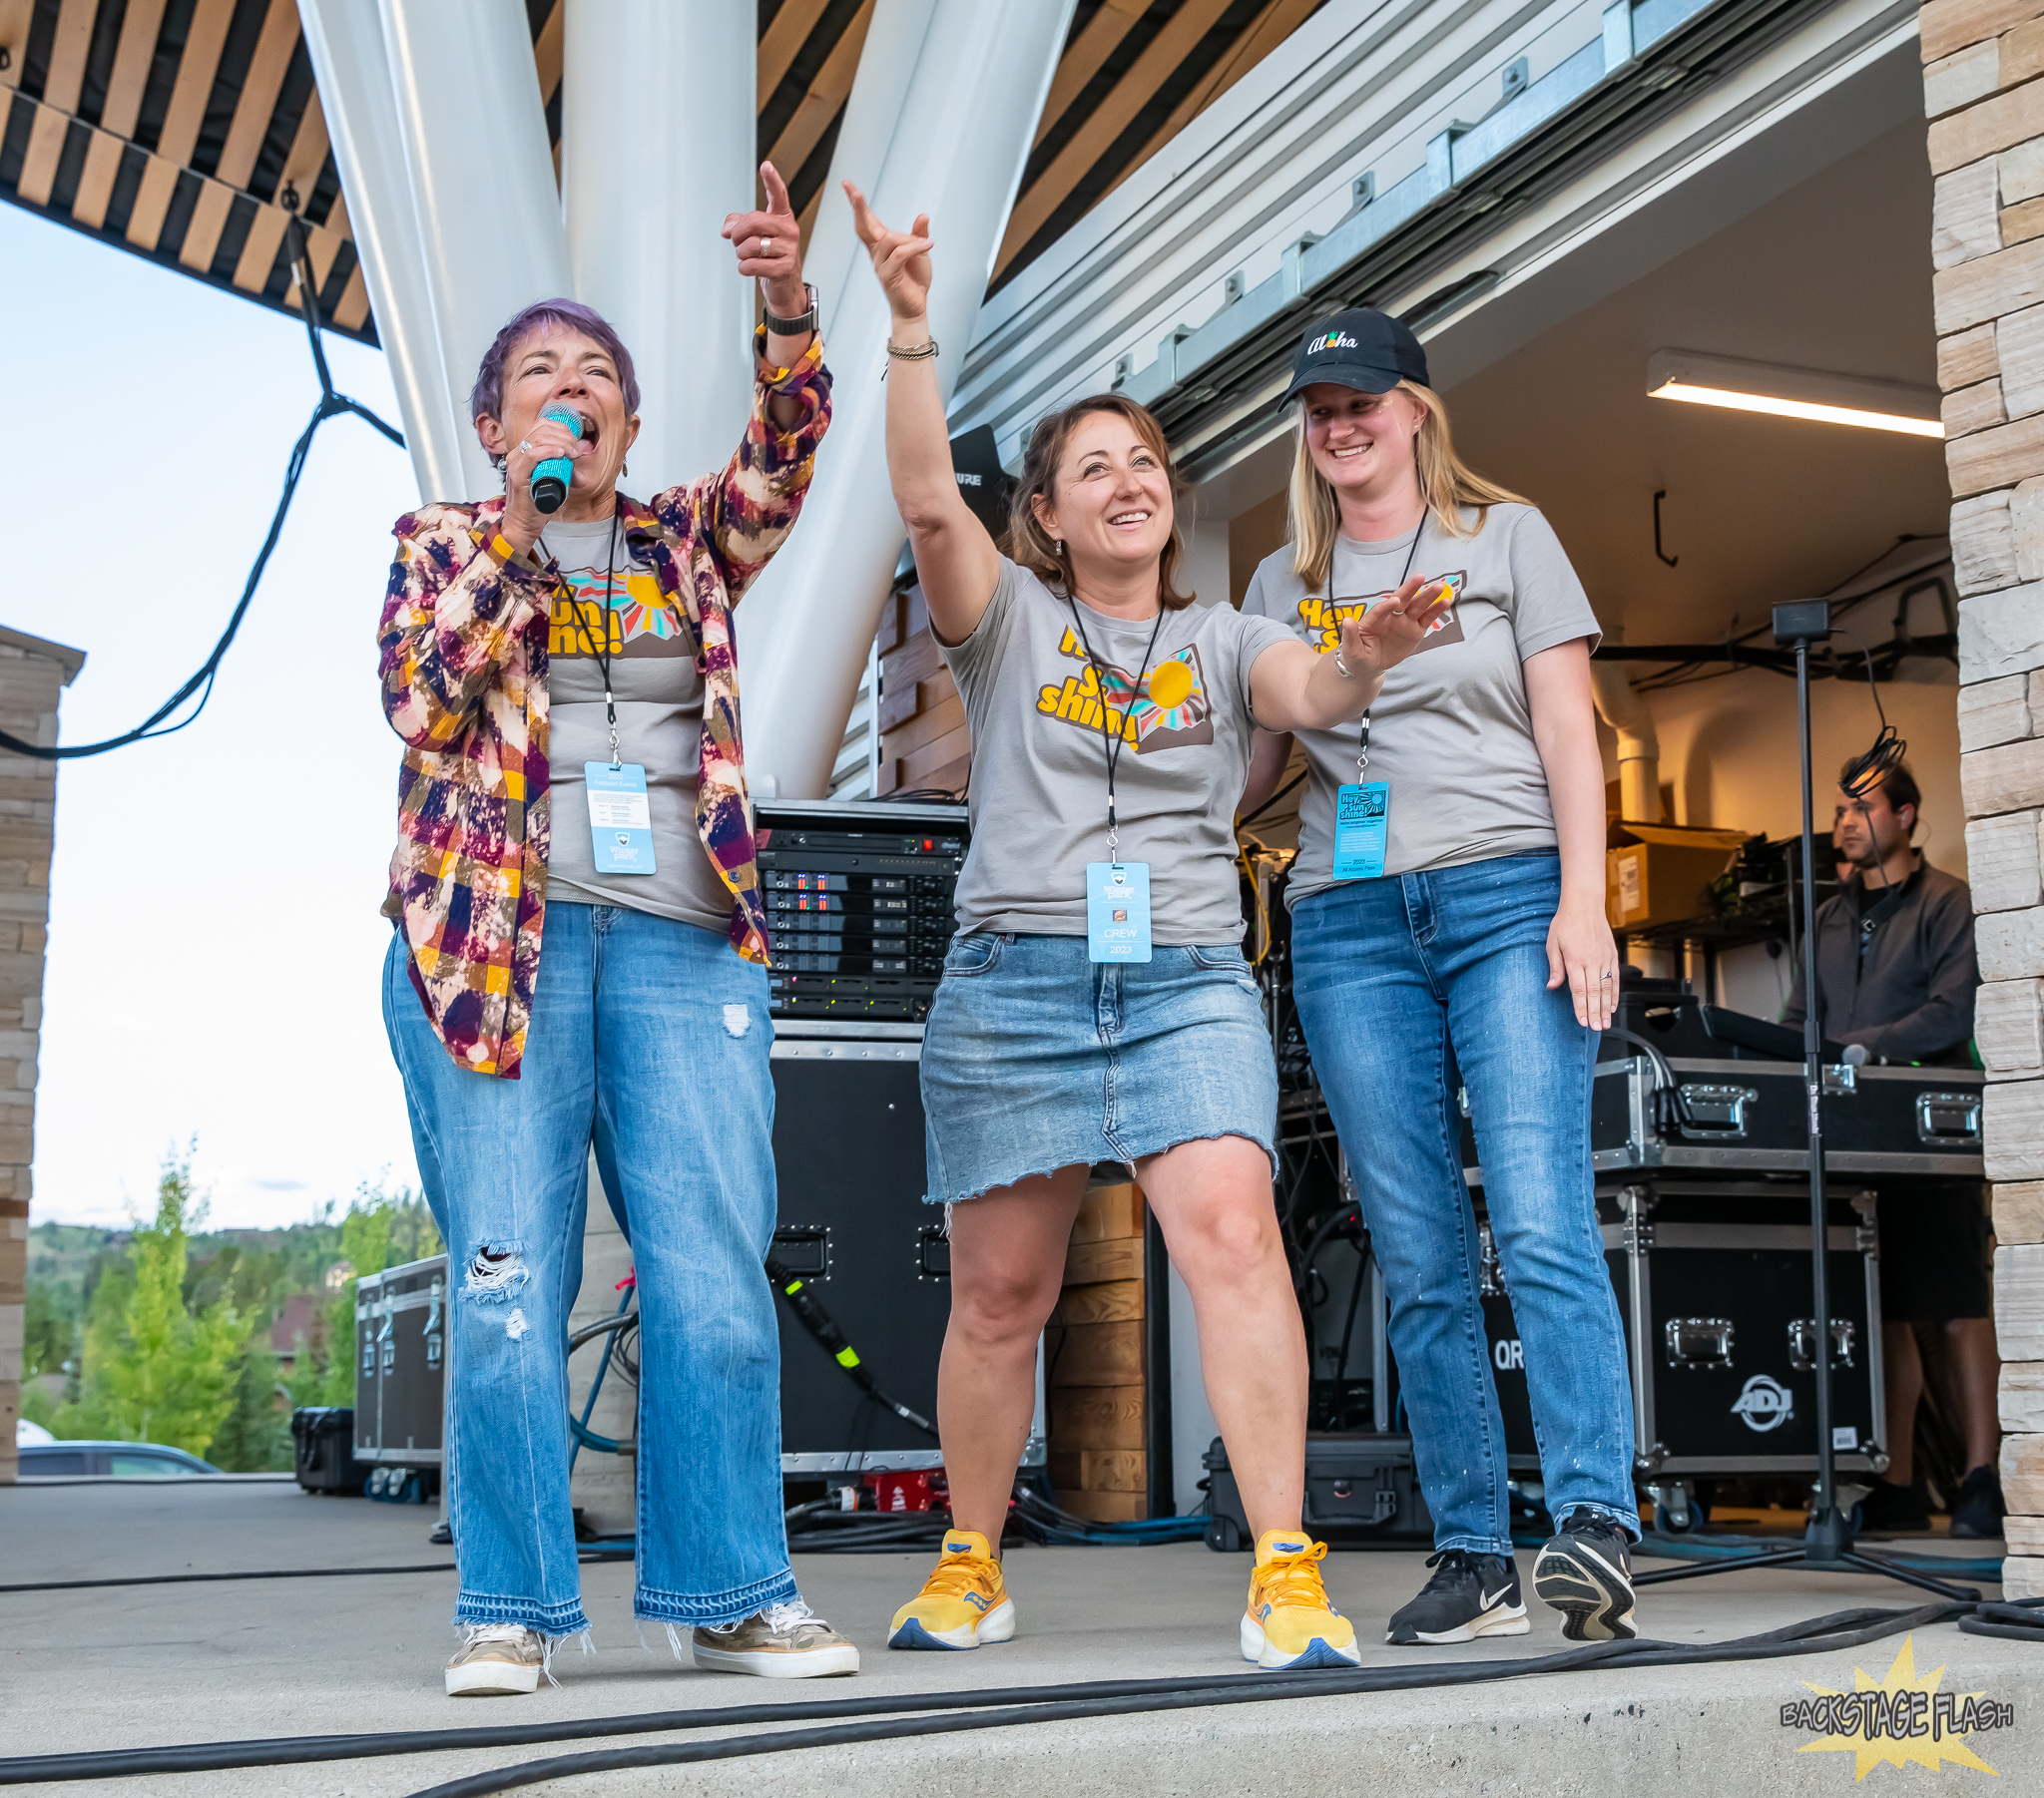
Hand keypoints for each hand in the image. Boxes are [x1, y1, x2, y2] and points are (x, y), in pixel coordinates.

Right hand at [500, 410, 591, 551]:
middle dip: (564, 435)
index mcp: (524, 451)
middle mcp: (517, 453)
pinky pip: (531, 455)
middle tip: (576, 449)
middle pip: (541, 429)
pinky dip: (548, 451)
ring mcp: (515, 463)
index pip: (541, 425)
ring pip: (537, 438)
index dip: (561, 427)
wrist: (524, 524)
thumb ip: (561, 463)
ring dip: (560, 442)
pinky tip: (561, 453)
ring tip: (572, 453)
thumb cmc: (537, 503)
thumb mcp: (553, 477)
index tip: (575, 440)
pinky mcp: (517, 475)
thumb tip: (578, 452)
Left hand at [723, 161, 805, 317]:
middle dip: (737, 234)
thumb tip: (726, 230)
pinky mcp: (784, 269)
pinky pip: (751, 265)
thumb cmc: (768, 257)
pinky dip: (744, 268)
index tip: (766, 165)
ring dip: (740, 254)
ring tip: (747, 258)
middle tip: (736, 242)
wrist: (785, 287)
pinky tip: (750, 269)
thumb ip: (736, 224)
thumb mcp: (752, 236)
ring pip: (750, 246)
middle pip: (753, 222)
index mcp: (782, 218)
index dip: (772, 180)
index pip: (778, 195)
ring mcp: (789, 250)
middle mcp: (789, 230)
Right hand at [843, 181, 932, 324]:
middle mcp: (877, 253)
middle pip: (863, 226)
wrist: (915, 306)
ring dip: (911, 241)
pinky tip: (928, 246)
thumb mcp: (920, 250)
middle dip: (859, 208)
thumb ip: (919, 234)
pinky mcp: (887, 275)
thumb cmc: (914, 280)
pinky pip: (900, 254)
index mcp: (881, 244)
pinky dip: (914, 248)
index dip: (857, 204)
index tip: (848, 185)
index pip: (866, 220)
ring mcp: (880, 264)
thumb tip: (922, 215)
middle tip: (854, 190)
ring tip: (925, 246)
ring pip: (890, 239)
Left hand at [1335, 577, 1452, 676]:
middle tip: (1420, 577)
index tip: (1395, 602)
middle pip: (1401, 600)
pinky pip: (1427, 619)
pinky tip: (1446, 602)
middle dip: (1410, 589)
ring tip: (1440, 587)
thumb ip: (1350, 635)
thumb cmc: (1356, 655)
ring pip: (1417, 606)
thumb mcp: (1351, 649)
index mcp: (1373, 619)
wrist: (1367, 666)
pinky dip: (1436, 611)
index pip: (1381, 610)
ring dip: (1428, 596)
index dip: (1387, 606)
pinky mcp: (1415, 630)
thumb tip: (1346, 620)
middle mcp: (1390, 617)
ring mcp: (1404, 622)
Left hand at [1546, 891, 1619, 1029]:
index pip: (1579, 989)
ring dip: (1607, 1007)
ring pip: (1607, 987)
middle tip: (1598, 1029)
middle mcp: (1592, 960)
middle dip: (1596, 1012)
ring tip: (1606, 1023)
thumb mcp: (1552, 943)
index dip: (1581, 1008)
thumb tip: (1552, 987)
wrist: (1585, 904)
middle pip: (1594, 992)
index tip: (1583, 1022)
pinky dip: (1615, 993)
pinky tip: (1612, 1006)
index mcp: (1575, 959)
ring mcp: (1604, 958)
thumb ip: (1555, 967)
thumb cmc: (1565, 923)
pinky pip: (1615, 977)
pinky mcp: (1612, 954)